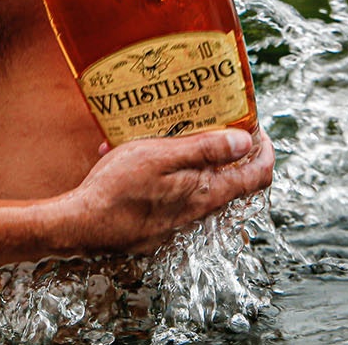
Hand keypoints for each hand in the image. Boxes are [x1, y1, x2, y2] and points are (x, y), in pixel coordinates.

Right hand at [63, 128, 273, 254]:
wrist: (81, 224)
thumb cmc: (117, 188)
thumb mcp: (162, 155)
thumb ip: (206, 150)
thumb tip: (245, 142)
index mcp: (207, 192)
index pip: (258, 175)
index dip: (265, 150)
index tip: (256, 128)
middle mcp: (199, 210)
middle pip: (231, 179)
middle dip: (226, 149)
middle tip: (211, 123)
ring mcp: (178, 220)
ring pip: (199, 185)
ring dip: (190, 158)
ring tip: (165, 134)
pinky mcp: (158, 224)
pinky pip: (173, 194)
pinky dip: (164, 174)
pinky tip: (134, 158)